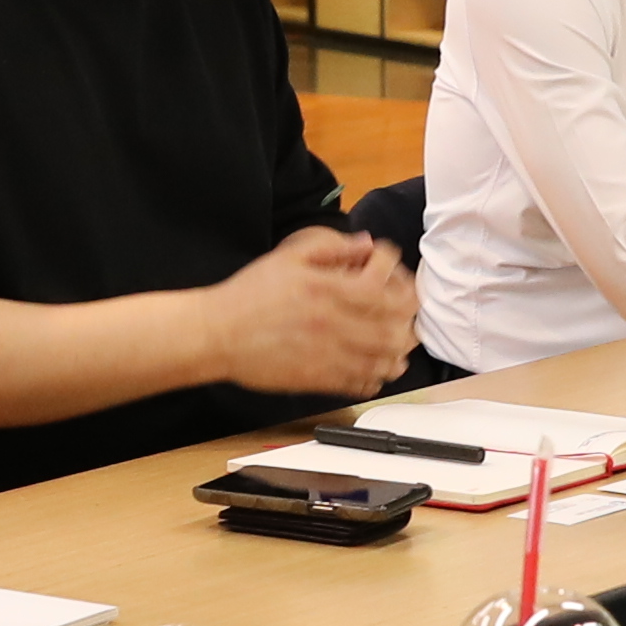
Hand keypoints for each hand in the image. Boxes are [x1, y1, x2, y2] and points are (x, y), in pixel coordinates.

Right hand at [213, 227, 414, 398]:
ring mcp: (330, 355)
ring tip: (396, 336)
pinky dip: (378, 374)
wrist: (218, 334)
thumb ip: (331, 248)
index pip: (384, 282)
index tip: (389, 268)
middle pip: (396, 324)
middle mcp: (334, 324)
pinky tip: (374, 364)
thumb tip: (364, 244)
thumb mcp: (288, 257)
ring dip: (398, 346)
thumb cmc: (249, 295)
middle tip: (402, 304)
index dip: (395, 271)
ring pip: (387, 357)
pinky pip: (364, 382)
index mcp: (328, 290)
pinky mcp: (320, 379)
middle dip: (407, 312)